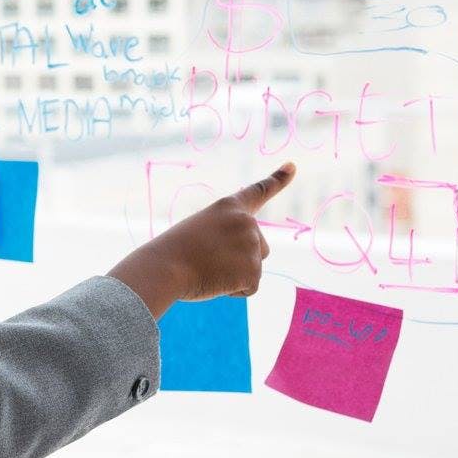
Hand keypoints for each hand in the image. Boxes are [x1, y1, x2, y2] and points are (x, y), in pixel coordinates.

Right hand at [107, 162, 296, 318]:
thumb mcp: (200, 233)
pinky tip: (214, 281)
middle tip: (207, 259)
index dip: (277, 179)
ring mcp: (252, 245)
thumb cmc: (173, 253)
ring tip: (208, 269)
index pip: (257, 191)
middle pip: (258, 247)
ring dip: (235, 275)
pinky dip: (233, 290)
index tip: (292, 166)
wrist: (164, 268)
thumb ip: (228, 239)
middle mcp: (246, 222)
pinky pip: (249, 287)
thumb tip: (247, 268)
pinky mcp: (253, 271)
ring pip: (253, 267)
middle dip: (239, 258)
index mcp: (228, 207)